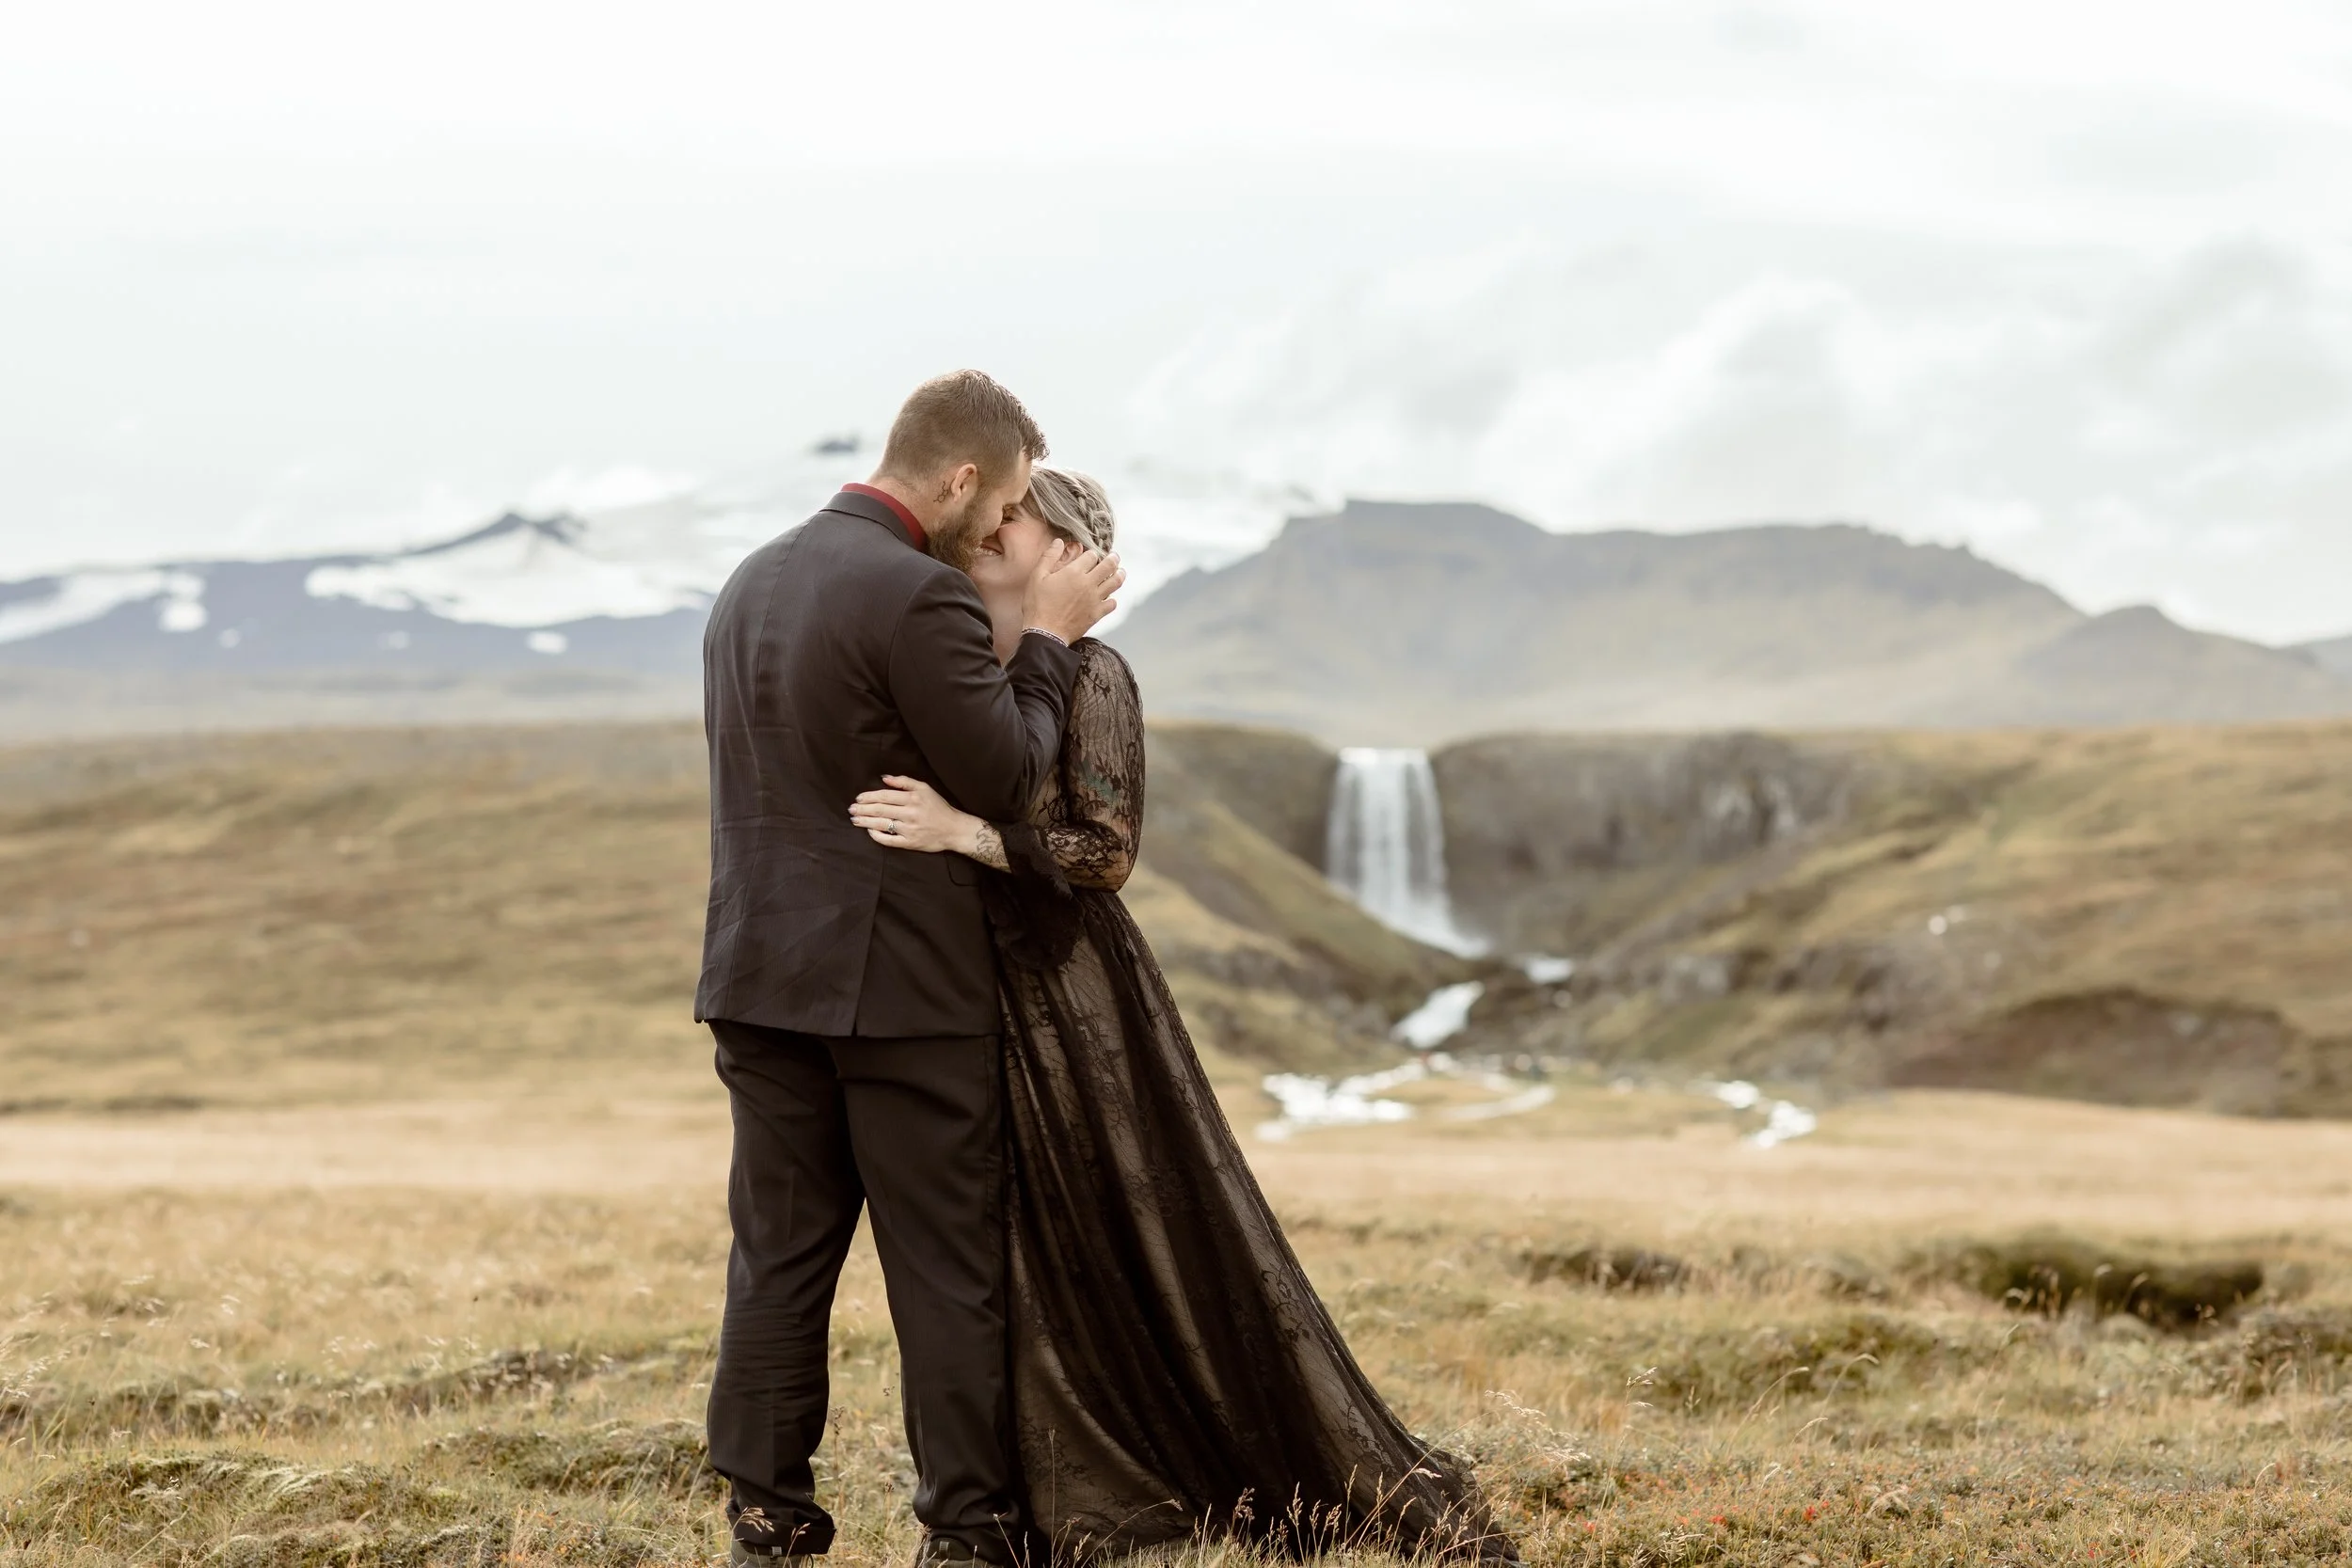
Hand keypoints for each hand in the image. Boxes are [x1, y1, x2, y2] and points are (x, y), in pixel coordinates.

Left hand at [850, 775, 986, 854]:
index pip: (884, 796)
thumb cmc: (938, 807)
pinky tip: (869, 832)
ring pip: (881, 824)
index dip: (868, 797)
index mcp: (912, 798)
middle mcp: (910, 813)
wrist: (954, 829)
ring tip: (855, 820)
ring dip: (865, 822)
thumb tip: (884, 778)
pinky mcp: (909, 842)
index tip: (858, 798)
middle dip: (862, 809)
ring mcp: (909, 829)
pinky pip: (889, 840)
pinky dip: (877, 836)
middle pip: (880, 810)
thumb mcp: (925, 788)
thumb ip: (904, 781)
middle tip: (851, 809)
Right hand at [1019, 538, 1123, 643]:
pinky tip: (1109, 597)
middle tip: (1115, 557)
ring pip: (1115, 583)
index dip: (1091, 553)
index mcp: (1074, 572)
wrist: (1045, 633)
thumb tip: (1059, 542)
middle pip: (1109, 566)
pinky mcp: (1097, 614)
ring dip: (1119, 575)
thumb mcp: (1037, 577)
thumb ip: (1049, 557)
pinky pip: (1112, 603)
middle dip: (1113, 559)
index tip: (1090, 555)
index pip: (1091, 556)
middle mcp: (1088, 584)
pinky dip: (1112, 599)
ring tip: (1120, 572)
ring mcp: (1095, 599)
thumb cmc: (1038, 605)